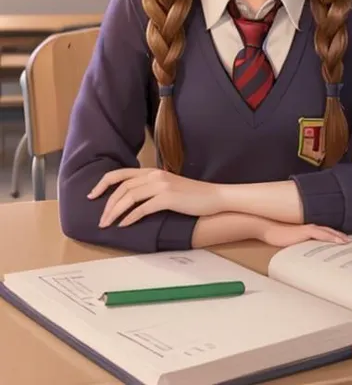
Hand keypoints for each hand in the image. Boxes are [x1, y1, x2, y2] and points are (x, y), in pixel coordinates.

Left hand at [87, 168, 222, 227]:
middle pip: (122, 187)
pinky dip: (130, 217)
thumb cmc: (192, 195)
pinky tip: (124, 225)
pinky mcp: (168, 198)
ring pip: (129, 197)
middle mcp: (154, 175)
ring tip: (107, 224)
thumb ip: (151, 188)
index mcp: (152, 171)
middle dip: (107, 204)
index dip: (102, 184)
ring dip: (115, 212)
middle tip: (100, 220)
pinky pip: (143, 208)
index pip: (120, 174)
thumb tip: (131, 200)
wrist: (214, 197)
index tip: (91, 196)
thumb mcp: (168, 186)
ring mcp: (161, 185)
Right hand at [260, 221, 351, 247]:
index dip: (337, 238)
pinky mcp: (305, 231)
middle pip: (331, 232)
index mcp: (309, 231)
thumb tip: (311, 257)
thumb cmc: (279, 238)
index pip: (327, 234)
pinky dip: (331, 237)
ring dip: (340, 237)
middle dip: (342, 237)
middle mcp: (311, 228)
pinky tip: (339, 241)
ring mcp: (309, 229)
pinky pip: (321, 234)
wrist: (268, 231)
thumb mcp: (294, 244)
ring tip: (350, 243)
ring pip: (328, 232)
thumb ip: (303, 247)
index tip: (347, 244)